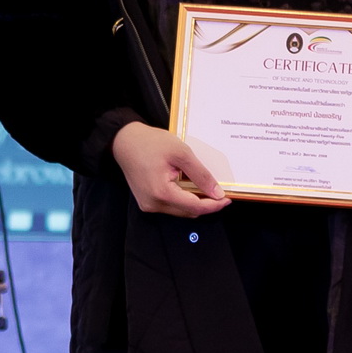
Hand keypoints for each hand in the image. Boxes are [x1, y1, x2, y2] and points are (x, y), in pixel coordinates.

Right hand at [110, 121, 231, 218]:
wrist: (124, 141)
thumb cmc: (150, 143)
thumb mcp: (181, 153)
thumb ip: (200, 175)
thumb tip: (216, 193)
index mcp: (161, 193)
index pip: (195, 207)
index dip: (214, 205)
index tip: (227, 199)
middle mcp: (153, 204)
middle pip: (188, 212)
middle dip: (205, 204)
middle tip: (219, 192)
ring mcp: (148, 204)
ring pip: (180, 210)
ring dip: (194, 202)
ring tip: (204, 187)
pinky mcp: (146, 201)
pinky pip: (170, 205)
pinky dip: (183, 199)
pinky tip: (189, 186)